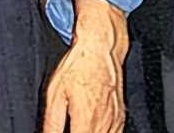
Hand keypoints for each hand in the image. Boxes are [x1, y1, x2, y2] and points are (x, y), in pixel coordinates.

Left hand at [42, 0, 127, 132]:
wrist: (101, 49)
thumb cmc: (79, 66)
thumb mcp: (56, 92)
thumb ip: (52, 121)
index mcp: (86, 121)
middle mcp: (104, 124)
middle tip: (71, 128)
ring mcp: (115, 122)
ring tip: (78, 127)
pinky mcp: (120, 117)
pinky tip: (92, 129)